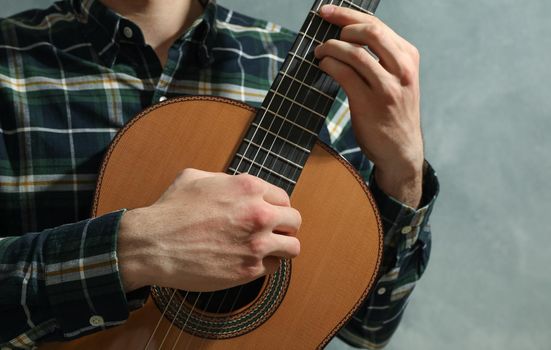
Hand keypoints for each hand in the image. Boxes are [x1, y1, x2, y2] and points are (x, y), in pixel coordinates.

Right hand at [117, 169, 300, 291]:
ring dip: (281, 248)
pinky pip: (272, 268)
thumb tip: (237, 185)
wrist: (153, 245)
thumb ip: (226, 179)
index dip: (277, 208)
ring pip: (292, 248)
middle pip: (294, 222)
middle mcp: (258, 214)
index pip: (284, 198)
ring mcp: (256, 244)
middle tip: (271, 233)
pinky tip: (246, 261)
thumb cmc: (170, 211)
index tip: (270, 216)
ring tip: (266, 250)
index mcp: (248, 188)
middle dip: (284, 227)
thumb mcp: (196, 177)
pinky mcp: (249, 270)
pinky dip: (263, 266)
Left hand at [315, 5, 422, 206]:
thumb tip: (346, 35)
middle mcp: (402, 69)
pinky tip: (324, 66)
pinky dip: (330, 65)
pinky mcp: (370, 103)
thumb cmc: (393, 112)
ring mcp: (387, 87)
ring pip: (355, 53)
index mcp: (408, 57)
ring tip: (320, 52)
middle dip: (341, 25)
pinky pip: (345, 74)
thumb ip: (381, 57)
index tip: (327, 11)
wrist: (401, 150)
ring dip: (330, 48)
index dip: (348, 14)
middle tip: (323, 31)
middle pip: (370, 32)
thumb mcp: (399, 79)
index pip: (377, 25)